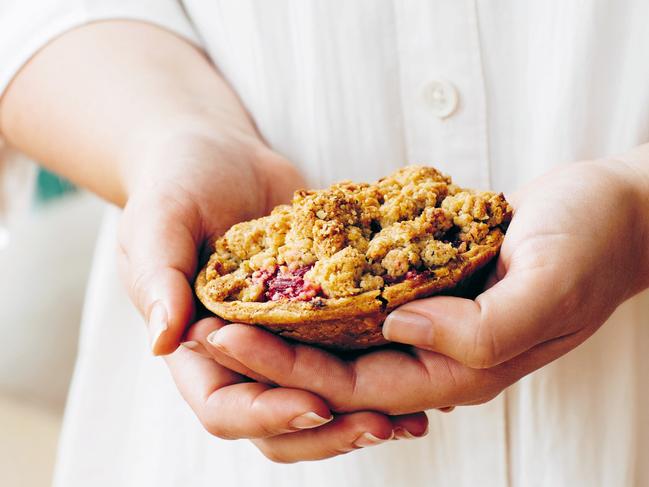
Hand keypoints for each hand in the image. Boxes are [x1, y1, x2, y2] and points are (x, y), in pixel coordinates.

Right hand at [117, 130, 427, 461]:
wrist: (221, 158)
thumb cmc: (179, 184)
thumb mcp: (159, 222)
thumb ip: (158, 277)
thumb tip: (163, 340)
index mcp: (196, 346)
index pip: (223, 406)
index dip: (266, 414)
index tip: (315, 404)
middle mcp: (242, 354)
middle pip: (278, 422)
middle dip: (328, 431)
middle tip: (382, 424)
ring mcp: (283, 339)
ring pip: (320, 397)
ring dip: (361, 414)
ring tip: (416, 417)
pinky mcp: (318, 315)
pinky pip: (347, 353)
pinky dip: (380, 371)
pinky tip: (427, 365)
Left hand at [192, 157, 648, 414]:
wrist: (610, 214)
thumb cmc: (589, 245)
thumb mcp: (549, 285)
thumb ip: (482, 327)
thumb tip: (400, 325)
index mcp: (461, 369)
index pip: (356, 387)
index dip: (287, 370)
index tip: (228, 340)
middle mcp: (437, 355)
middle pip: (335, 370)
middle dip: (267, 356)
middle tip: (203, 332)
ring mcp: (431, 324)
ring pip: (343, 341)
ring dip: (284, 330)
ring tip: (228, 309)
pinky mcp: (428, 290)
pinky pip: (363, 302)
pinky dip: (320, 298)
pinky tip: (284, 282)